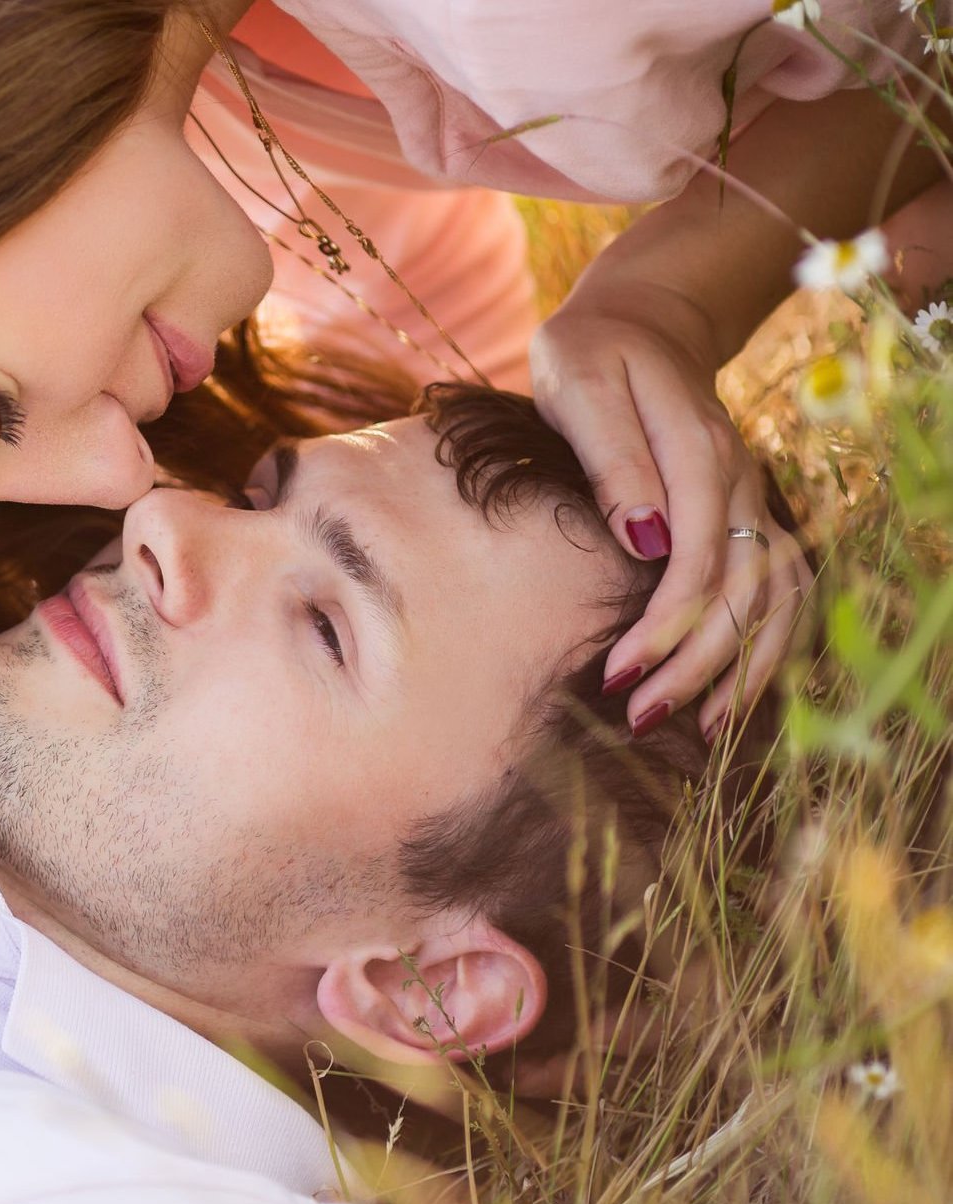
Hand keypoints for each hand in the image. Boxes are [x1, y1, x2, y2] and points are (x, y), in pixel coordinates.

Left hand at [530, 280, 811, 736]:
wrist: (641, 321)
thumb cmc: (590, 354)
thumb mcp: (578, 386)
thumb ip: (612, 460)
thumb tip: (643, 539)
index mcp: (698, 451)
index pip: (698, 558)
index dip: (665, 624)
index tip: (617, 675)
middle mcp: (740, 480)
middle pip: (742, 589)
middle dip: (698, 663)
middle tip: (640, 717)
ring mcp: (751, 497)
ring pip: (775, 594)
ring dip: (743, 664)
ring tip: (697, 726)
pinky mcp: (746, 512)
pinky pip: (779, 586)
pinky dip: (765, 642)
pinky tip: (732, 690)